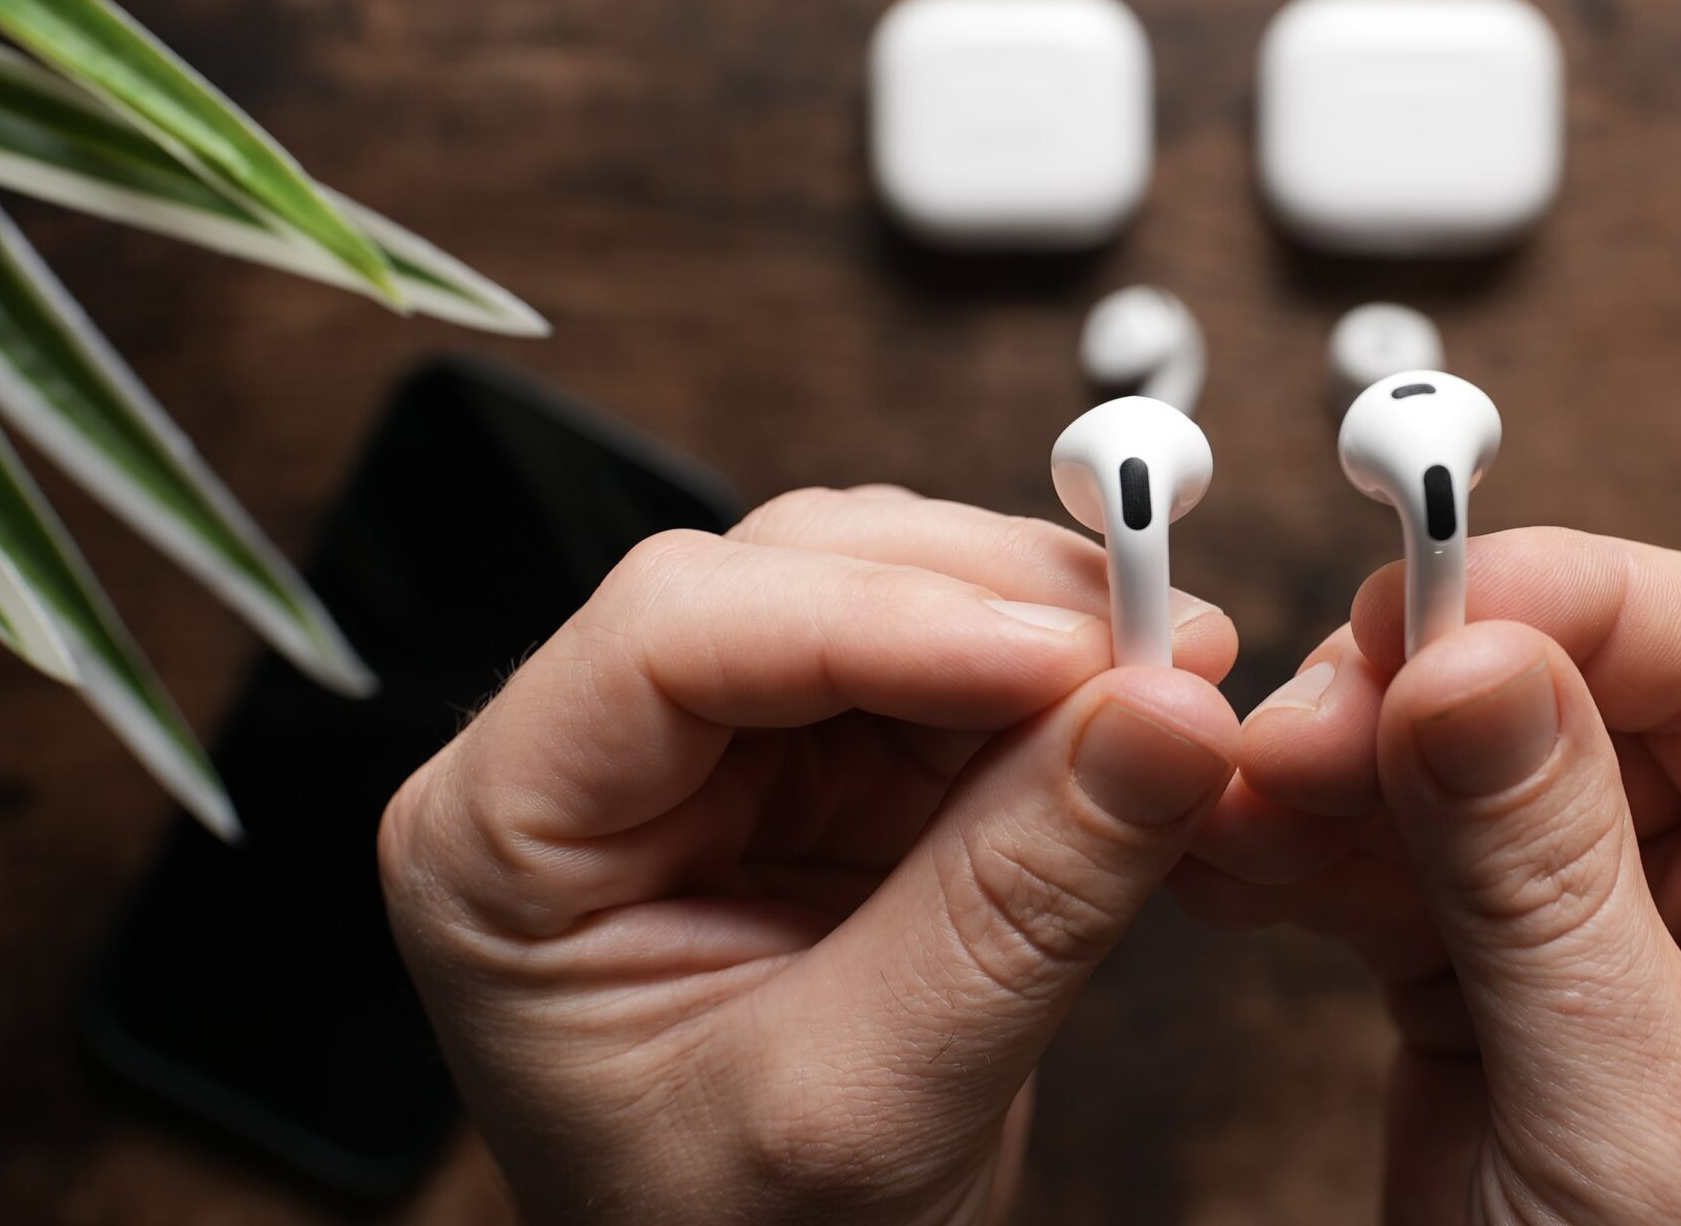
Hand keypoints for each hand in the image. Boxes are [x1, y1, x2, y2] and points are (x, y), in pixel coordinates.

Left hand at [379, 487, 1239, 1225]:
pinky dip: (1058, 684)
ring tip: (1173, 684)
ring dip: (1038, 624)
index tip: (1070, 657)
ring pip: (884, 590)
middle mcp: (600, 762)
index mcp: (507, 837)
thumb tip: (1171, 713)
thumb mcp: (869, 1103)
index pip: (678, 635)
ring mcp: (719, 760)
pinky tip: (1137, 726)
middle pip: (791, 576)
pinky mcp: (827, 777)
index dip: (885, 616)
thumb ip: (1017, 903)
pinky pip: (954, 671)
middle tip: (1164, 642)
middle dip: (988, 600)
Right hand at [1177, 528, 1680, 1224]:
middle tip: (1292, 723)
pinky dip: (1294, 843)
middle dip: (1417, 688)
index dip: (1574, 603)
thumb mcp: (1647, 1115)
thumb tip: (1470, 664)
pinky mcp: (1488, 959)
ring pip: (1455, 755)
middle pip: (1573, 683)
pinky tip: (1224, 850)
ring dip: (1328, 762)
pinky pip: (1383, 851)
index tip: (1424, 605)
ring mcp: (1608, 907)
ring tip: (1230, 797)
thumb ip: (1551, 886)